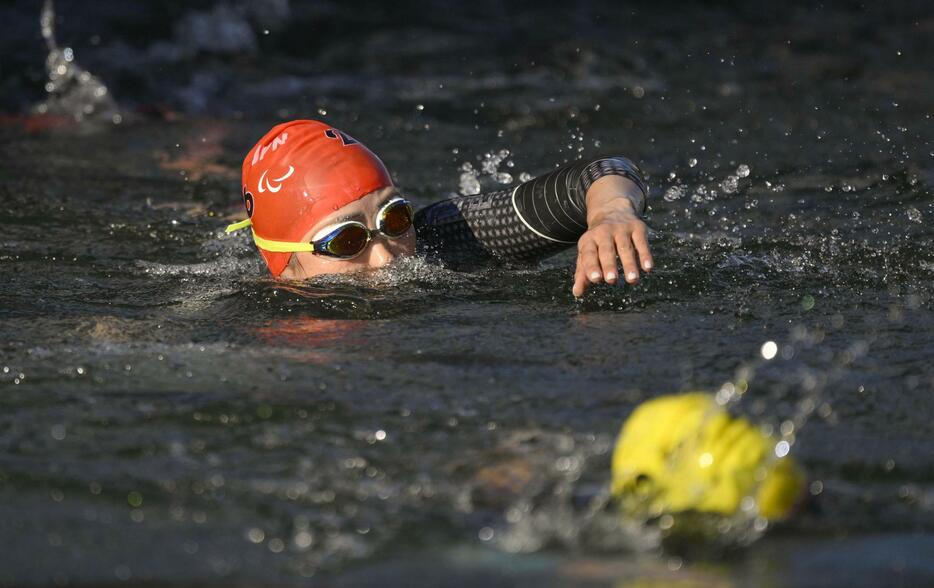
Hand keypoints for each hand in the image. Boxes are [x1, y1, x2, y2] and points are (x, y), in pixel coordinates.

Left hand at [573, 176, 652, 296]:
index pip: (589, 254)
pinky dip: (645, 254)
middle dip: (609, 265)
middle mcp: (604, 233)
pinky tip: (648, 268)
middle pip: (606, 250)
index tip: (595, 279)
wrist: (612, 209)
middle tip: (611, 280)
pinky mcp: (637, 227)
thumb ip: (582, 273)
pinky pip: (641, 242)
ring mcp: (621, 229)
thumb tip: (577, 293)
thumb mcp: (587, 252)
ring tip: (632, 280)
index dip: (591, 266)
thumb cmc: (597, 241)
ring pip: (626, 248)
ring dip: (629, 264)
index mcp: (589, 240)